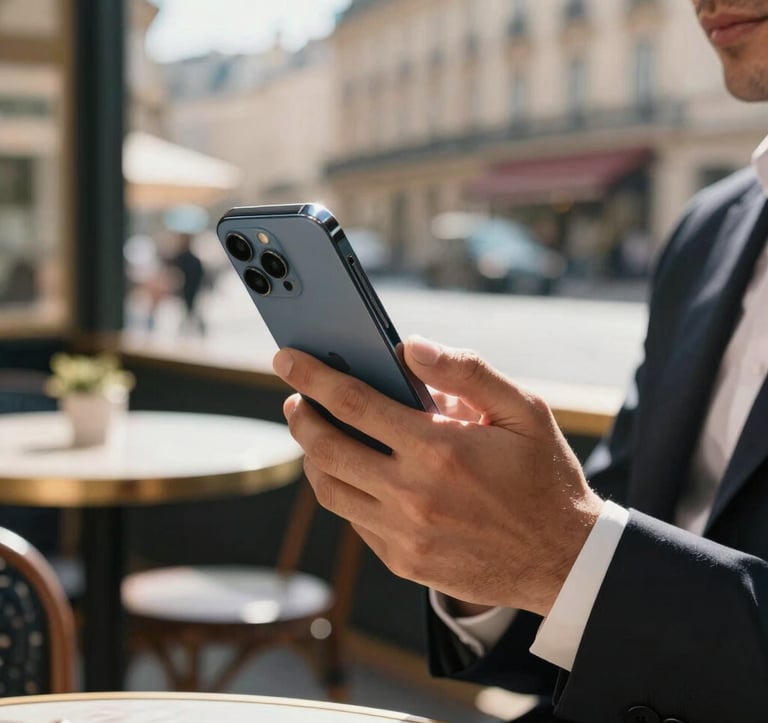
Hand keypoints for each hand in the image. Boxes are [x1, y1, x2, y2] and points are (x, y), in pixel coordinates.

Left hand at [273, 336, 602, 616]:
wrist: (563, 560)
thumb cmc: (544, 475)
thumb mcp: (524, 410)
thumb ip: (468, 371)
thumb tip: (410, 347)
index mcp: (440, 448)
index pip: (353, 403)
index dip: (312, 376)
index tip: (287, 359)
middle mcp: (413, 494)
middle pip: (325, 449)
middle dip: (300, 417)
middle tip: (294, 400)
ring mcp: (404, 534)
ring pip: (330, 489)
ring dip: (312, 456)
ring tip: (316, 434)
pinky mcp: (404, 561)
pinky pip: (353, 520)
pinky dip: (342, 490)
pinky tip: (353, 472)